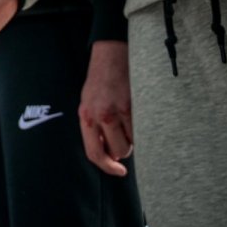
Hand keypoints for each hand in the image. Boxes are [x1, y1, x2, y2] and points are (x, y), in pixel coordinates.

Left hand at [79, 40, 133, 176]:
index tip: (119, 171)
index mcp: (85, 117)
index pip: (94, 153)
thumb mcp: (87, 104)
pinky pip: (141, 129)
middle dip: (123, 149)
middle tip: (123, 134)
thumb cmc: (99, 81)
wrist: (110, 55)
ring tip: (129, 120)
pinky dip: (142, 127)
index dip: (107, 167)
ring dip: (133, 138)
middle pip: (117, 151)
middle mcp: (99, 116)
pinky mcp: (133, 105)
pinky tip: (137, 114)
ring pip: (131, 142)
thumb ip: (94, 127)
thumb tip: (107, 153)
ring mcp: (117, 111)